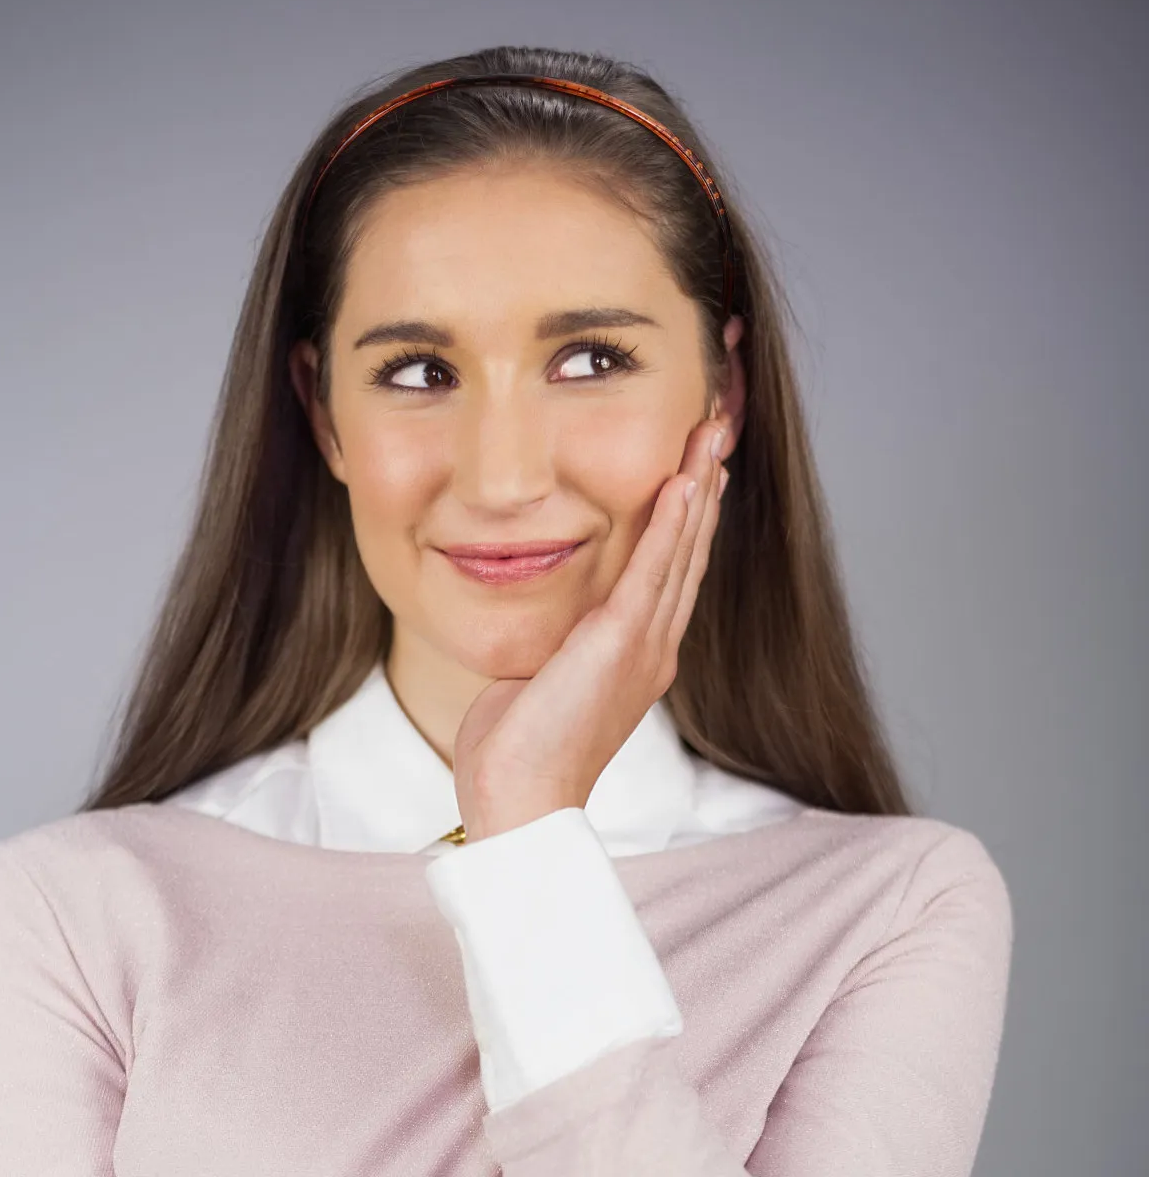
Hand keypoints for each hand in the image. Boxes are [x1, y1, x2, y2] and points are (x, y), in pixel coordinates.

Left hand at [451, 416, 730, 842]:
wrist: (520, 799)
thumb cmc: (521, 748)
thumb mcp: (545, 680)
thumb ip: (560, 645)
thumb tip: (549, 627)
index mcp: (639, 657)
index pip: (670, 575)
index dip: (687, 523)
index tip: (694, 474)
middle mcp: (654, 648)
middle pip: (688, 554)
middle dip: (703, 491)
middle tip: (715, 436)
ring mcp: (644, 646)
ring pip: (681, 553)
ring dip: (697, 490)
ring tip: (710, 437)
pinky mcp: (620, 643)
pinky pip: (653, 570)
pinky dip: (672, 524)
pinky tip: (685, 483)